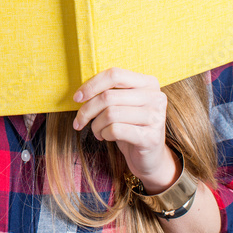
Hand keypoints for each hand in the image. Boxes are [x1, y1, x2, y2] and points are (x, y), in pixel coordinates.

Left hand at [72, 67, 177, 191]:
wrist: (149, 157)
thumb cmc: (129, 126)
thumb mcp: (120, 105)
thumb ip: (107, 92)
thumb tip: (80, 94)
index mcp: (148, 82)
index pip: (114, 75)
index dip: (91, 85)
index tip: (77, 98)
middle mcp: (156, 97)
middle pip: (108, 96)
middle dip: (87, 110)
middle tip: (79, 122)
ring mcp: (156, 117)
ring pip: (110, 114)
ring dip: (95, 125)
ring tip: (96, 131)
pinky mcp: (151, 137)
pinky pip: (115, 130)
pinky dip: (104, 134)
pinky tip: (106, 137)